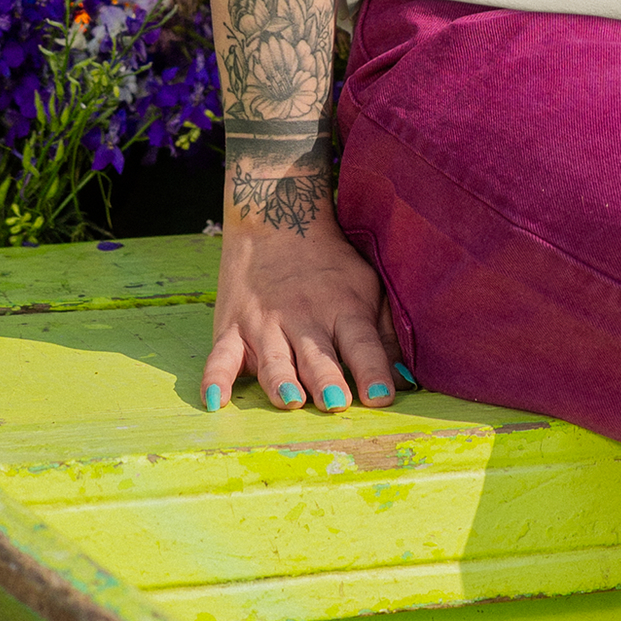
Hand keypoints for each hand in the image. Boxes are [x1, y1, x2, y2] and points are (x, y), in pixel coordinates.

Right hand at [202, 215, 405, 413]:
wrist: (275, 218)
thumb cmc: (330, 264)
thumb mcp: (367, 286)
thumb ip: (385, 334)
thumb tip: (405, 379)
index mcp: (343, 308)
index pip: (361, 343)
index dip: (373, 370)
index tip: (382, 397)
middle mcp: (304, 318)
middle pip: (317, 354)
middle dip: (327, 380)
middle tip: (337, 402)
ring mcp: (264, 323)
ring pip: (273, 358)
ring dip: (281, 380)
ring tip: (291, 400)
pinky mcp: (231, 328)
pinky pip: (220, 357)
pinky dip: (215, 379)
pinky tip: (216, 400)